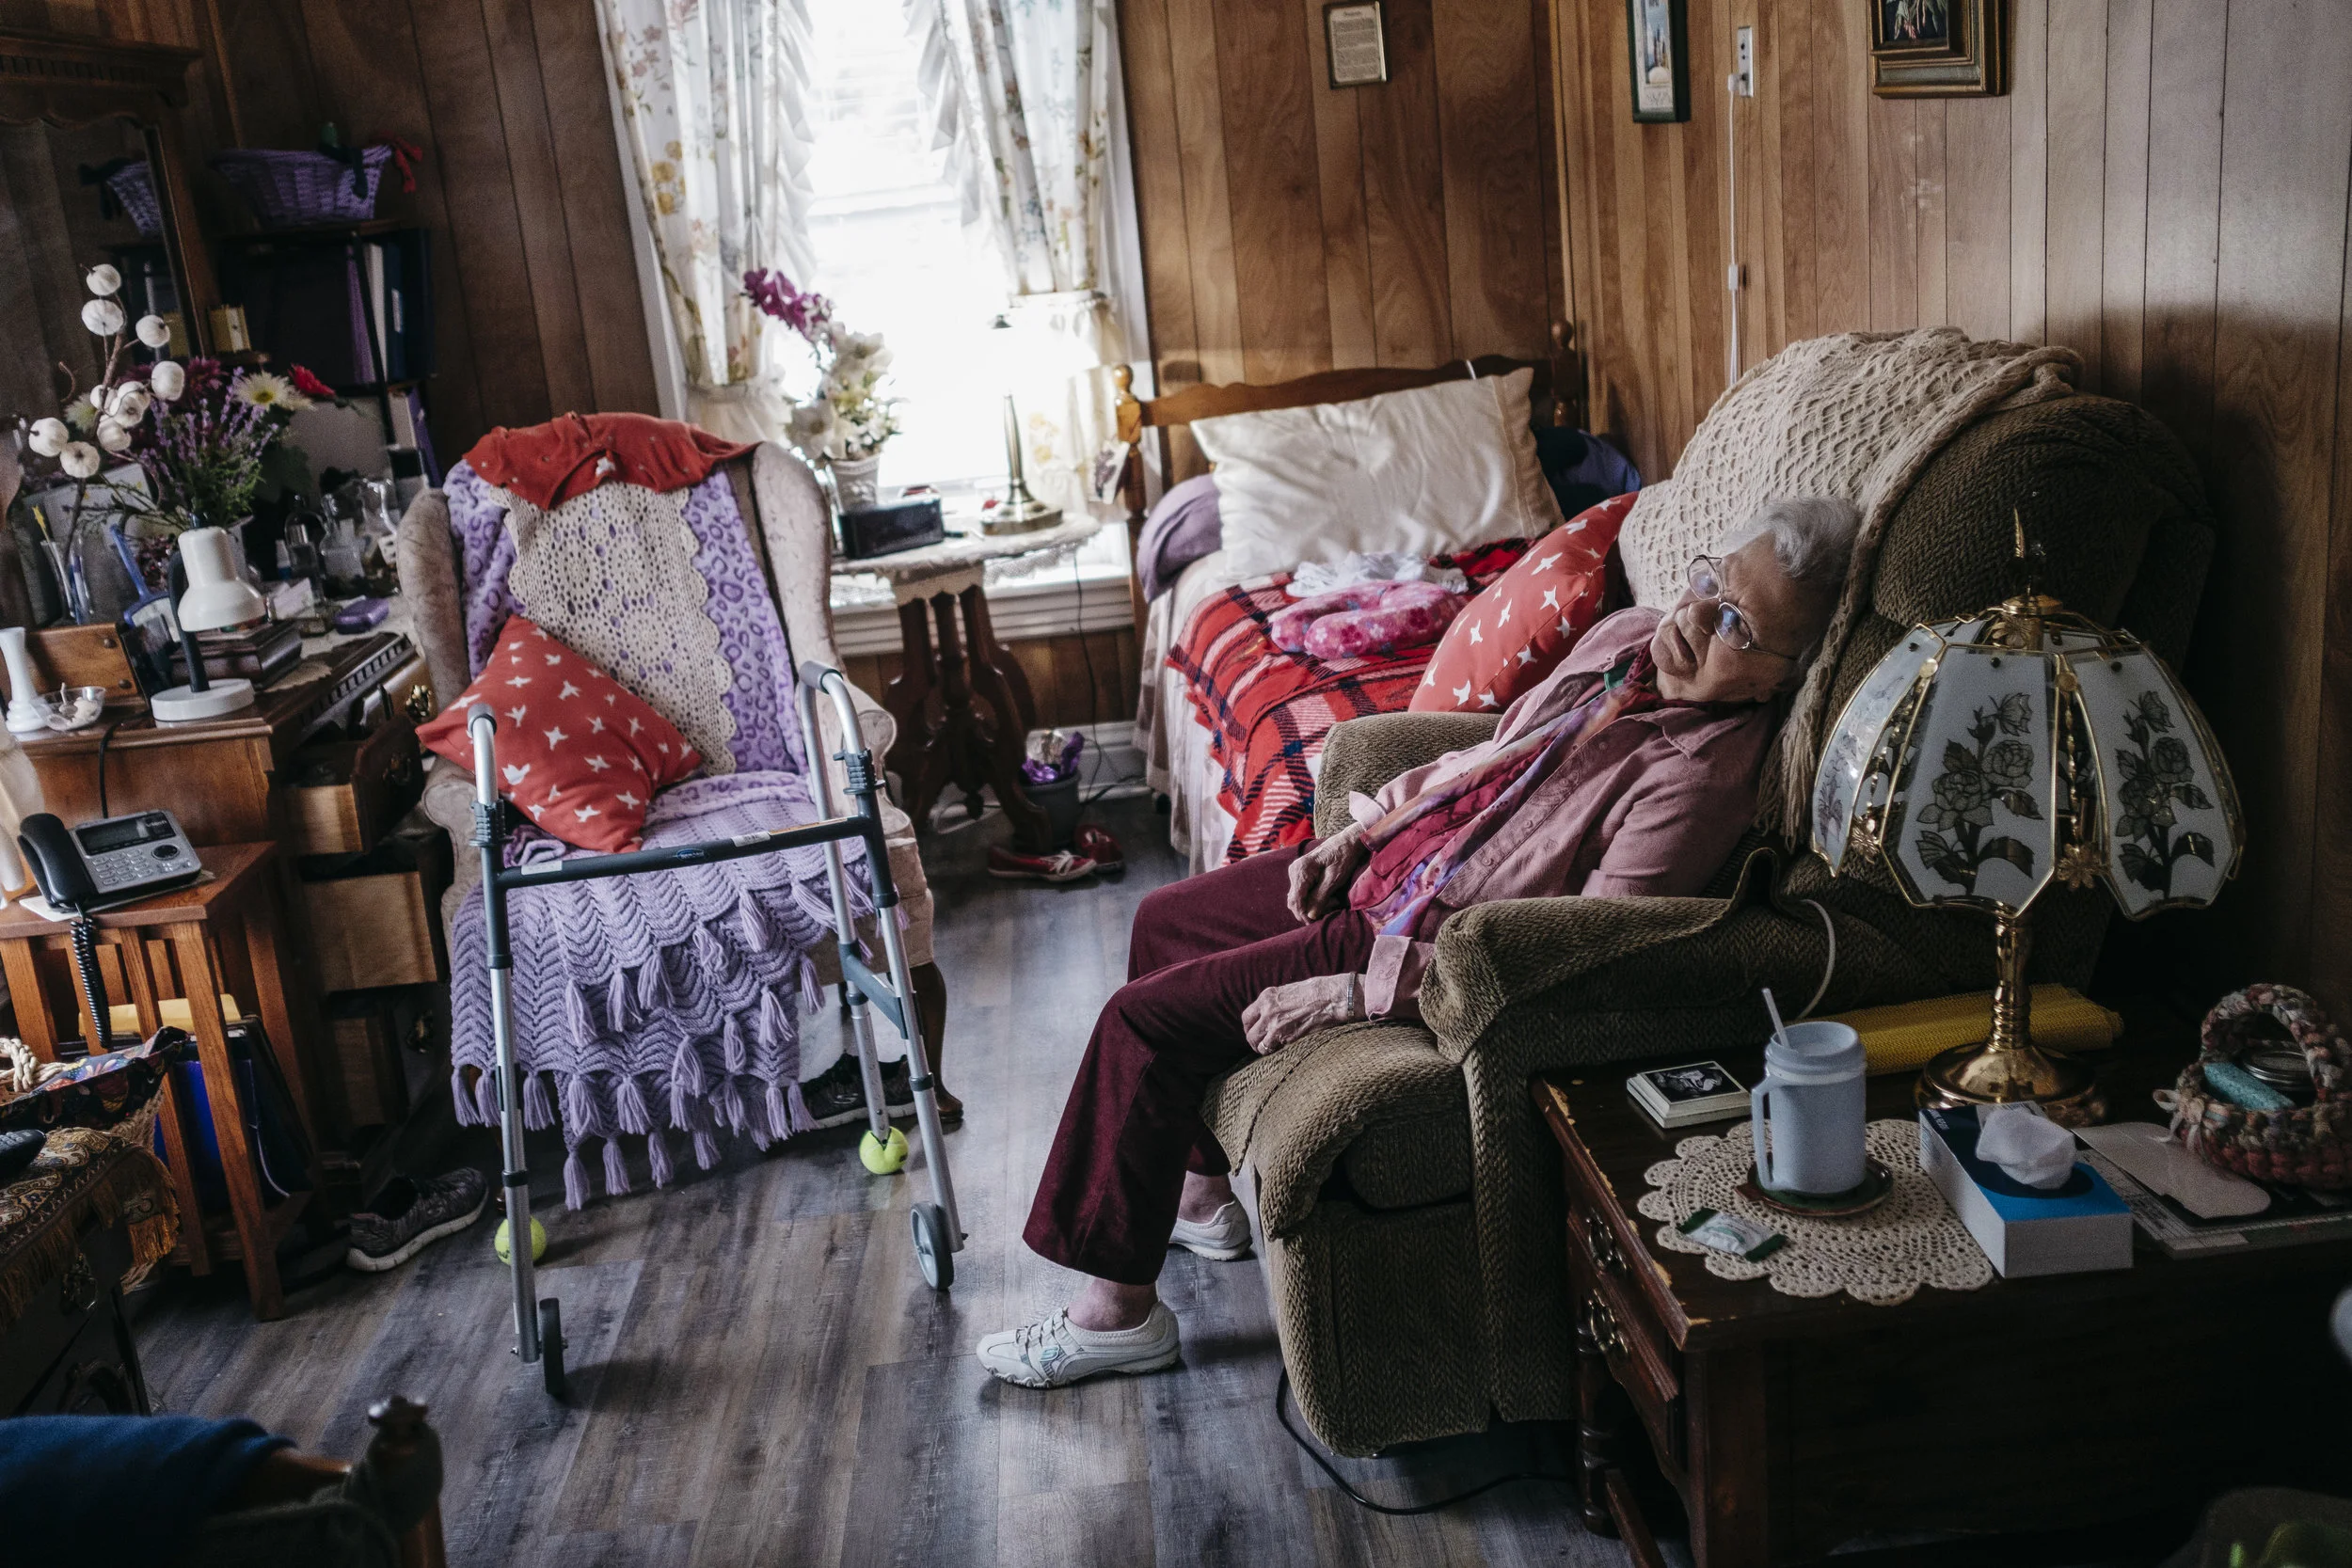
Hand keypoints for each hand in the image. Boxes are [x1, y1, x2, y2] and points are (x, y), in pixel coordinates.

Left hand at [1242, 974, 1364, 1054]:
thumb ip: (1274, 1002)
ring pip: (1259, 1045)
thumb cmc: (1315, 991)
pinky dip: (1276, 1052)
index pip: (1246, 1017)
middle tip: (1261, 1044)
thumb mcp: (1288, 990)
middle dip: (1254, 1042)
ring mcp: (1277, 1026)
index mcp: (1267, 998)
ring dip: (1264, 1049)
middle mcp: (1268, 1012)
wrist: (1331, 997)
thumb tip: (1269, 1013)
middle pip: (1250, 1035)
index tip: (1254, 1031)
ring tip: (1272, 1049)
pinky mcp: (1289, 1038)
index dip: (1249, 1027)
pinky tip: (1283, 1049)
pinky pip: (1275, 1050)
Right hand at [1285, 825, 1368, 923]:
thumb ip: (1321, 897)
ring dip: (1311, 905)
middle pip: (1294, 900)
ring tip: (1331, 902)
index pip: (1296, 899)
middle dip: (1308, 910)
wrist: (1348, 841)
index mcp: (1301, 870)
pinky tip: (1328, 897)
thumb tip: (1310, 916)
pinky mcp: (1301, 874)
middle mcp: (1295, 870)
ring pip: (1297, 898)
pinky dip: (1312, 899)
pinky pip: (1302, 892)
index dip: (1303, 914)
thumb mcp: (1334, 879)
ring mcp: (1296, 872)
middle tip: (1328, 910)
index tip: (1314, 923)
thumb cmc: (1344, 857)